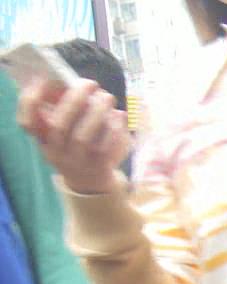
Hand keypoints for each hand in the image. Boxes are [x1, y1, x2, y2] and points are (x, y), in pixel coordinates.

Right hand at [16, 78, 129, 194]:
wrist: (91, 181)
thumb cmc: (77, 147)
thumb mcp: (65, 132)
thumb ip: (66, 110)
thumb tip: (72, 82)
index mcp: (44, 139)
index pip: (27, 122)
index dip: (30, 101)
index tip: (41, 78)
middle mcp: (56, 152)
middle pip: (59, 126)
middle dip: (74, 100)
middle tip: (90, 83)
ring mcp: (77, 161)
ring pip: (83, 136)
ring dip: (97, 111)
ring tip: (107, 97)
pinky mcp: (99, 166)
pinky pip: (106, 146)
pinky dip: (114, 128)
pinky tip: (119, 116)